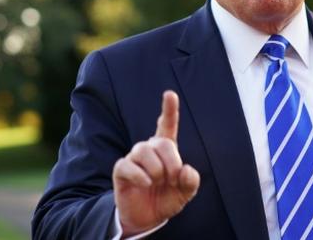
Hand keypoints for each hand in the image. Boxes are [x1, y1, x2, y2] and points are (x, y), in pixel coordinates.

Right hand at [112, 90, 200, 235]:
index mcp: (166, 150)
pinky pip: (128, 165)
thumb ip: (190, 181)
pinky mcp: (121, 170)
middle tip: (172, 180)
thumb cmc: (166, 199)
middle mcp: (149, 150)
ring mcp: (133, 159)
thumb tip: (185, 170)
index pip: (167, 126)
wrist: (146, 219)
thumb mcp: (184, 193)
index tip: (170, 94)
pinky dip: (140, 175)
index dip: (169, 110)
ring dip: (156, 169)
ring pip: (143, 151)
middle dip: (172, 162)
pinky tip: (145, 183)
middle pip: (160, 142)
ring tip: (157, 182)